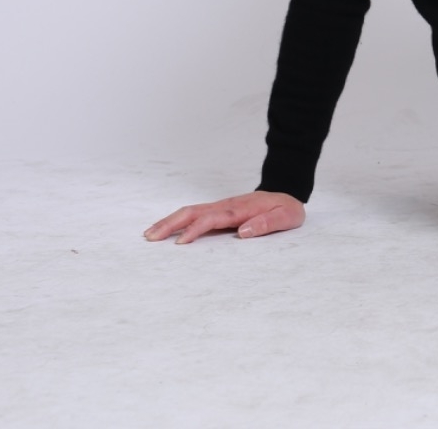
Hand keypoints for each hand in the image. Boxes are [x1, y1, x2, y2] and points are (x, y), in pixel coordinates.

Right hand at [144, 190, 304, 244]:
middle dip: (170, 223)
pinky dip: (177, 220)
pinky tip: (166, 229)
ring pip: (190, 211)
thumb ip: (268, 223)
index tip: (180, 242)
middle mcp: (226, 206)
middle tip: (151, 237)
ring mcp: (221, 207)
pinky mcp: (219, 211)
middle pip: (193, 212)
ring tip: (149, 234)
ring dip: (169, 221)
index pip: (212, 218)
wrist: (288, 194)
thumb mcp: (286, 217)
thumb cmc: (287, 209)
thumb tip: (243, 231)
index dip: (195, 230)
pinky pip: (195, 214)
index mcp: (240, 209)